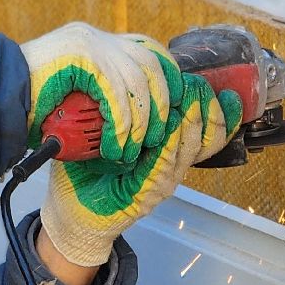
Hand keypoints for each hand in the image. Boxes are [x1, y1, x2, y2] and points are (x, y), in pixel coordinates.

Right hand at [20, 23, 178, 164]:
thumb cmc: (29, 105)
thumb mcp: (73, 96)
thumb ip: (101, 94)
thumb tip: (138, 114)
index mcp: (94, 41)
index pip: (146, 49)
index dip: (166, 76)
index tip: (172, 105)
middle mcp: (94, 36)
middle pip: (150, 62)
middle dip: (160, 101)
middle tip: (156, 133)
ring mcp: (88, 43)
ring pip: (137, 80)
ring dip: (141, 119)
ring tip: (132, 147)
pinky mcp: (81, 57)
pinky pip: (115, 94)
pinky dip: (121, 124)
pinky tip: (115, 144)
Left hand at [39, 72, 242, 266]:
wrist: (72, 215)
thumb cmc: (88, 173)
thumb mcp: (108, 134)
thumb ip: (122, 109)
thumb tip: (121, 69)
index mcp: (166, 151)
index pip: (205, 128)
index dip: (212, 106)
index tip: (207, 82)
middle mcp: (170, 167)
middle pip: (206, 136)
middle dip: (205, 107)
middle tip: (197, 85)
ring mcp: (161, 182)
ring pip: (189, 148)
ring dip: (190, 121)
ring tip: (188, 97)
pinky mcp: (146, 196)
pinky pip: (163, 166)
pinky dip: (168, 146)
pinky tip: (170, 128)